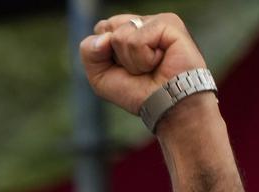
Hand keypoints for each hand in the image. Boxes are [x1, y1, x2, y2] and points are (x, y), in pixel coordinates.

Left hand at [79, 13, 207, 114]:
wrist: (166, 104)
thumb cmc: (138, 92)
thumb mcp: (100, 77)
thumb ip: (89, 52)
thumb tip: (104, 37)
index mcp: (127, 31)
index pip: (99, 30)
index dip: (103, 54)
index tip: (123, 68)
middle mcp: (141, 22)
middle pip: (106, 28)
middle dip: (116, 57)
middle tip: (138, 68)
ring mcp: (155, 21)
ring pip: (120, 35)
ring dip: (131, 61)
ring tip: (151, 67)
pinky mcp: (169, 23)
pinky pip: (137, 40)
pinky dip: (143, 59)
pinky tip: (160, 61)